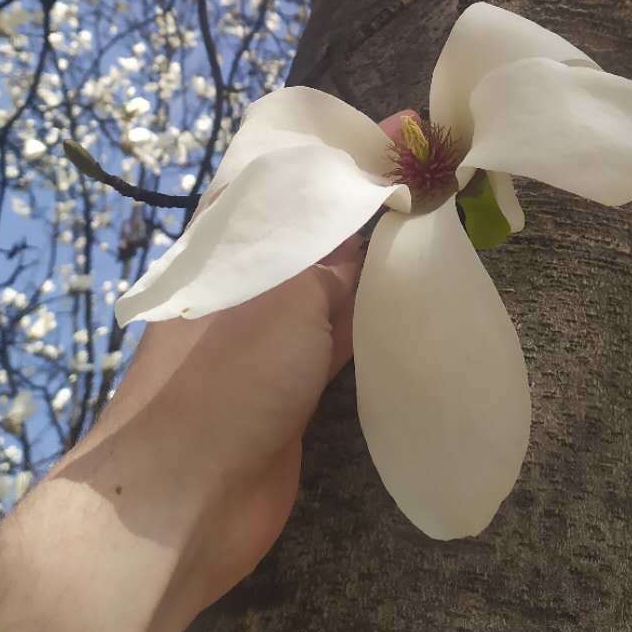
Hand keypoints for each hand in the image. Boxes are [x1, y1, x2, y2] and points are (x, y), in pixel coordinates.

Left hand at [90, 108, 416, 613]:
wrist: (185, 497)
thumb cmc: (228, 375)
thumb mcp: (291, 293)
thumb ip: (342, 251)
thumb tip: (388, 202)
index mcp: (229, 240)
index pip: (290, 174)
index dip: (344, 151)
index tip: (405, 133)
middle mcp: (249, 277)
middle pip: (317, 226)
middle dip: (372, 202)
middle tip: (441, 177)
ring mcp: (270, 334)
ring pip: (336, 280)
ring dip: (382, 258)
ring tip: (445, 225)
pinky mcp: (294, 384)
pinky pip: (344, 334)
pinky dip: (380, 314)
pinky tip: (423, 297)